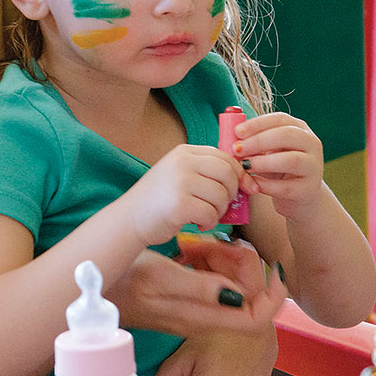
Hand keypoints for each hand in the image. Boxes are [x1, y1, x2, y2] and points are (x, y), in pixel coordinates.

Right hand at [107, 243, 286, 338]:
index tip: (272, 266)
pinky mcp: (184, 301)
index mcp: (202, 318)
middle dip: (243, 267)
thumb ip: (198, 288)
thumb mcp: (159, 278)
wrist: (91, 289)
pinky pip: (211, 283)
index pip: (256, 318)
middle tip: (225, 242)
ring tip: (203, 242)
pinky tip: (192, 248)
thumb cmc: (123, 281)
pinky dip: (210, 262)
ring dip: (225, 261)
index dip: (272, 295)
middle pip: (246, 298)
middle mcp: (203, 318)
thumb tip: (238, 295)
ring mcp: (194, 311)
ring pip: (229, 287)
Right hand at [127, 145, 243, 244]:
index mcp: (184, 152)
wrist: (129, 218)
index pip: (225, 157)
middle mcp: (182, 162)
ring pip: (221, 196)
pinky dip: (209, 223)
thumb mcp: (179, 174)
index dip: (240, 174)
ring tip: (204, 215)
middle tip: (220, 206)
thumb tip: (246, 180)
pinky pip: (211, 214)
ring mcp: (180, 182)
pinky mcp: (180, 205)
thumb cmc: (159, 199)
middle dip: (231, 193)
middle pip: (227, 174)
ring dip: (219, 211)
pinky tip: (197, 223)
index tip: (246, 188)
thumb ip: (206, 171)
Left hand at [233, 113, 324, 220]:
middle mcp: (311, 144)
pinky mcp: (308, 189)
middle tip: (236, 150)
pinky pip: (287, 187)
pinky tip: (253, 184)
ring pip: (291, 160)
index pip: (280, 119)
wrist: (299, 196)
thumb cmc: (277, 168)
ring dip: (263, 162)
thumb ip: (252, 141)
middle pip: (286, 135)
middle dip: (258, 141)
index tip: (237, 132)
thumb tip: (226, 135)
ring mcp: (313, 167)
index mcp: (299, 129)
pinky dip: (267, 185)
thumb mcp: (267, 150)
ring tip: (244, 166)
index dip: (257, 124)